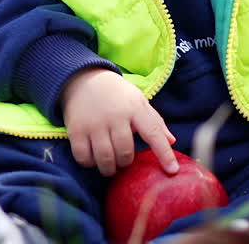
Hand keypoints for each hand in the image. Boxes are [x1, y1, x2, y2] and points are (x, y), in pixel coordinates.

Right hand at [60, 68, 176, 176]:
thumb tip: (172, 141)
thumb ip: (155, 122)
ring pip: (105, 158)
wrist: (83, 78)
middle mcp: (115, 116)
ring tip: (111, 164)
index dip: (164, 154)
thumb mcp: (139, 102)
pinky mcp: (76, 130)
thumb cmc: (117, 94)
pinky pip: (83, 157)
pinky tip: (93, 158)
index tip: (172, 171)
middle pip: (125, 152)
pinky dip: (90, 163)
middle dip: (125, 162)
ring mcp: (94, 123)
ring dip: (110, 168)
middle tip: (123, 160)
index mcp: (134, 108)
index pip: (153, 133)